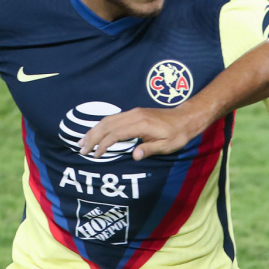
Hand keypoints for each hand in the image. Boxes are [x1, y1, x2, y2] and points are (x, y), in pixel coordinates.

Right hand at [79, 107, 195, 160]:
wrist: (186, 118)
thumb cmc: (178, 134)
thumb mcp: (167, 145)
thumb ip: (150, 149)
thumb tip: (134, 156)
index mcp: (142, 124)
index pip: (116, 134)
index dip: (103, 144)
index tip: (96, 155)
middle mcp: (135, 115)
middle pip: (107, 125)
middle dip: (92, 137)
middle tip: (82, 149)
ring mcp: (134, 112)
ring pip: (108, 120)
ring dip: (94, 130)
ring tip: (82, 141)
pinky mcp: (134, 112)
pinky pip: (113, 118)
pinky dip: (101, 126)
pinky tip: (95, 132)